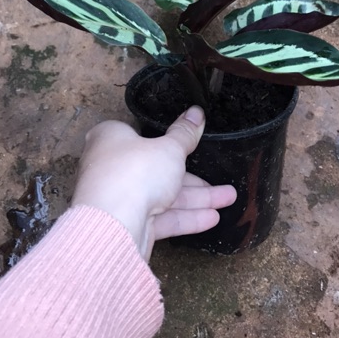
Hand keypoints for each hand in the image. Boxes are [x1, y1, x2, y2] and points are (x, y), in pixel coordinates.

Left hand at [72, 106, 236, 260]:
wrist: (113, 224)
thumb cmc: (132, 174)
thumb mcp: (168, 148)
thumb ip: (184, 134)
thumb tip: (195, 113)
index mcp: (111, 140)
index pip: (141, 137)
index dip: (166, 142)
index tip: (189, 145)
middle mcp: (112, 168)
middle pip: (158, 170)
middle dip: (194, 178)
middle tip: (219, 179)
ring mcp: (120, 198)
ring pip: (163, 196)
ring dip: (197, 199)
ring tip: (227, 199)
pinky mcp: (128, 224)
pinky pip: (160, 218)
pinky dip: (185, 217)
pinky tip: (211, 217)